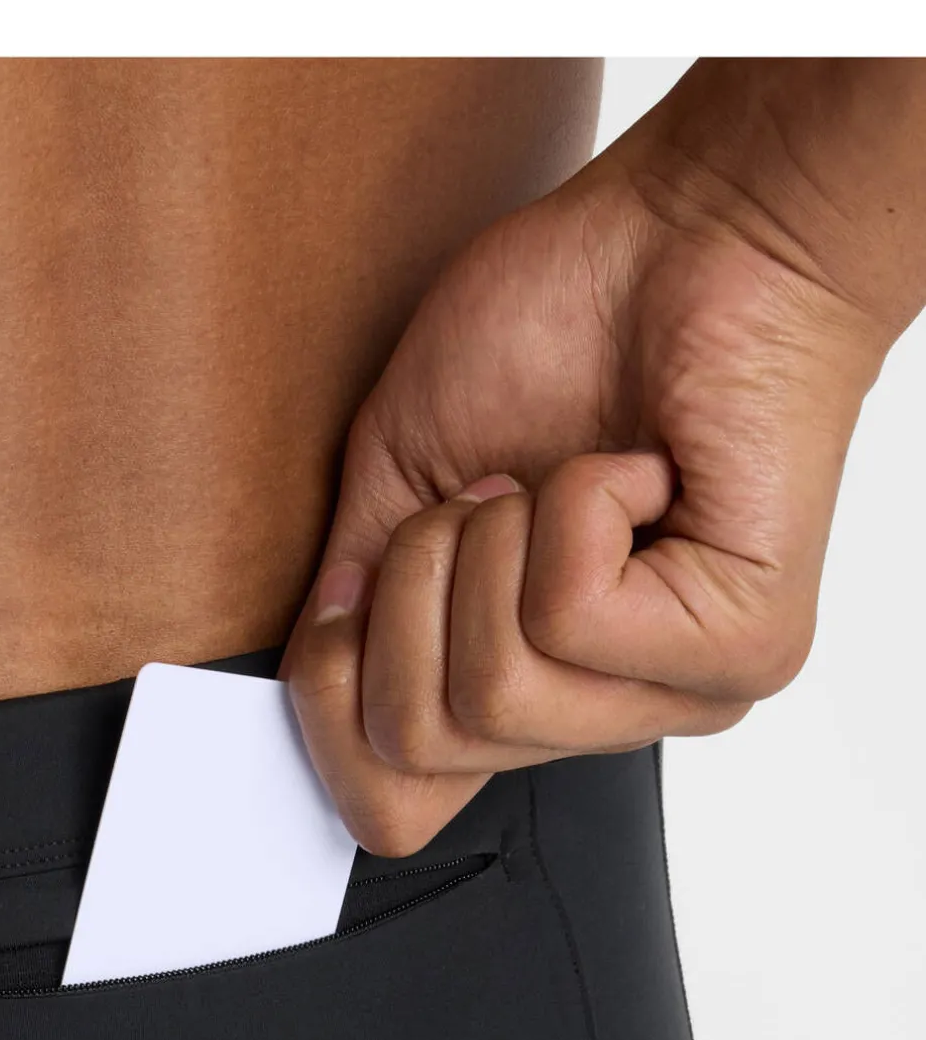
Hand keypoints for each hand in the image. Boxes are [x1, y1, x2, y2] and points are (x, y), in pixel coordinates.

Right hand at [280, 113, 895, 854]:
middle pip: (419, 743)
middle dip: (408, 588)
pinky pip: (571, 617)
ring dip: (487, 544)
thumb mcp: (399, 480)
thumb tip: (299, 682)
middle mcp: (604, 718)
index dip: (333, 707)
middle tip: (485, 497)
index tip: (364, 584)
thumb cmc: (559, 329)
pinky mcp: (740, 647)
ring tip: (551, 481)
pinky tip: (634, 469)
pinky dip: (573, 510)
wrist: (695, 230)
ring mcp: (679, 696)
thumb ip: (349, 603)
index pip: (393, 809)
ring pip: (494, 690)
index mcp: (526, 692)